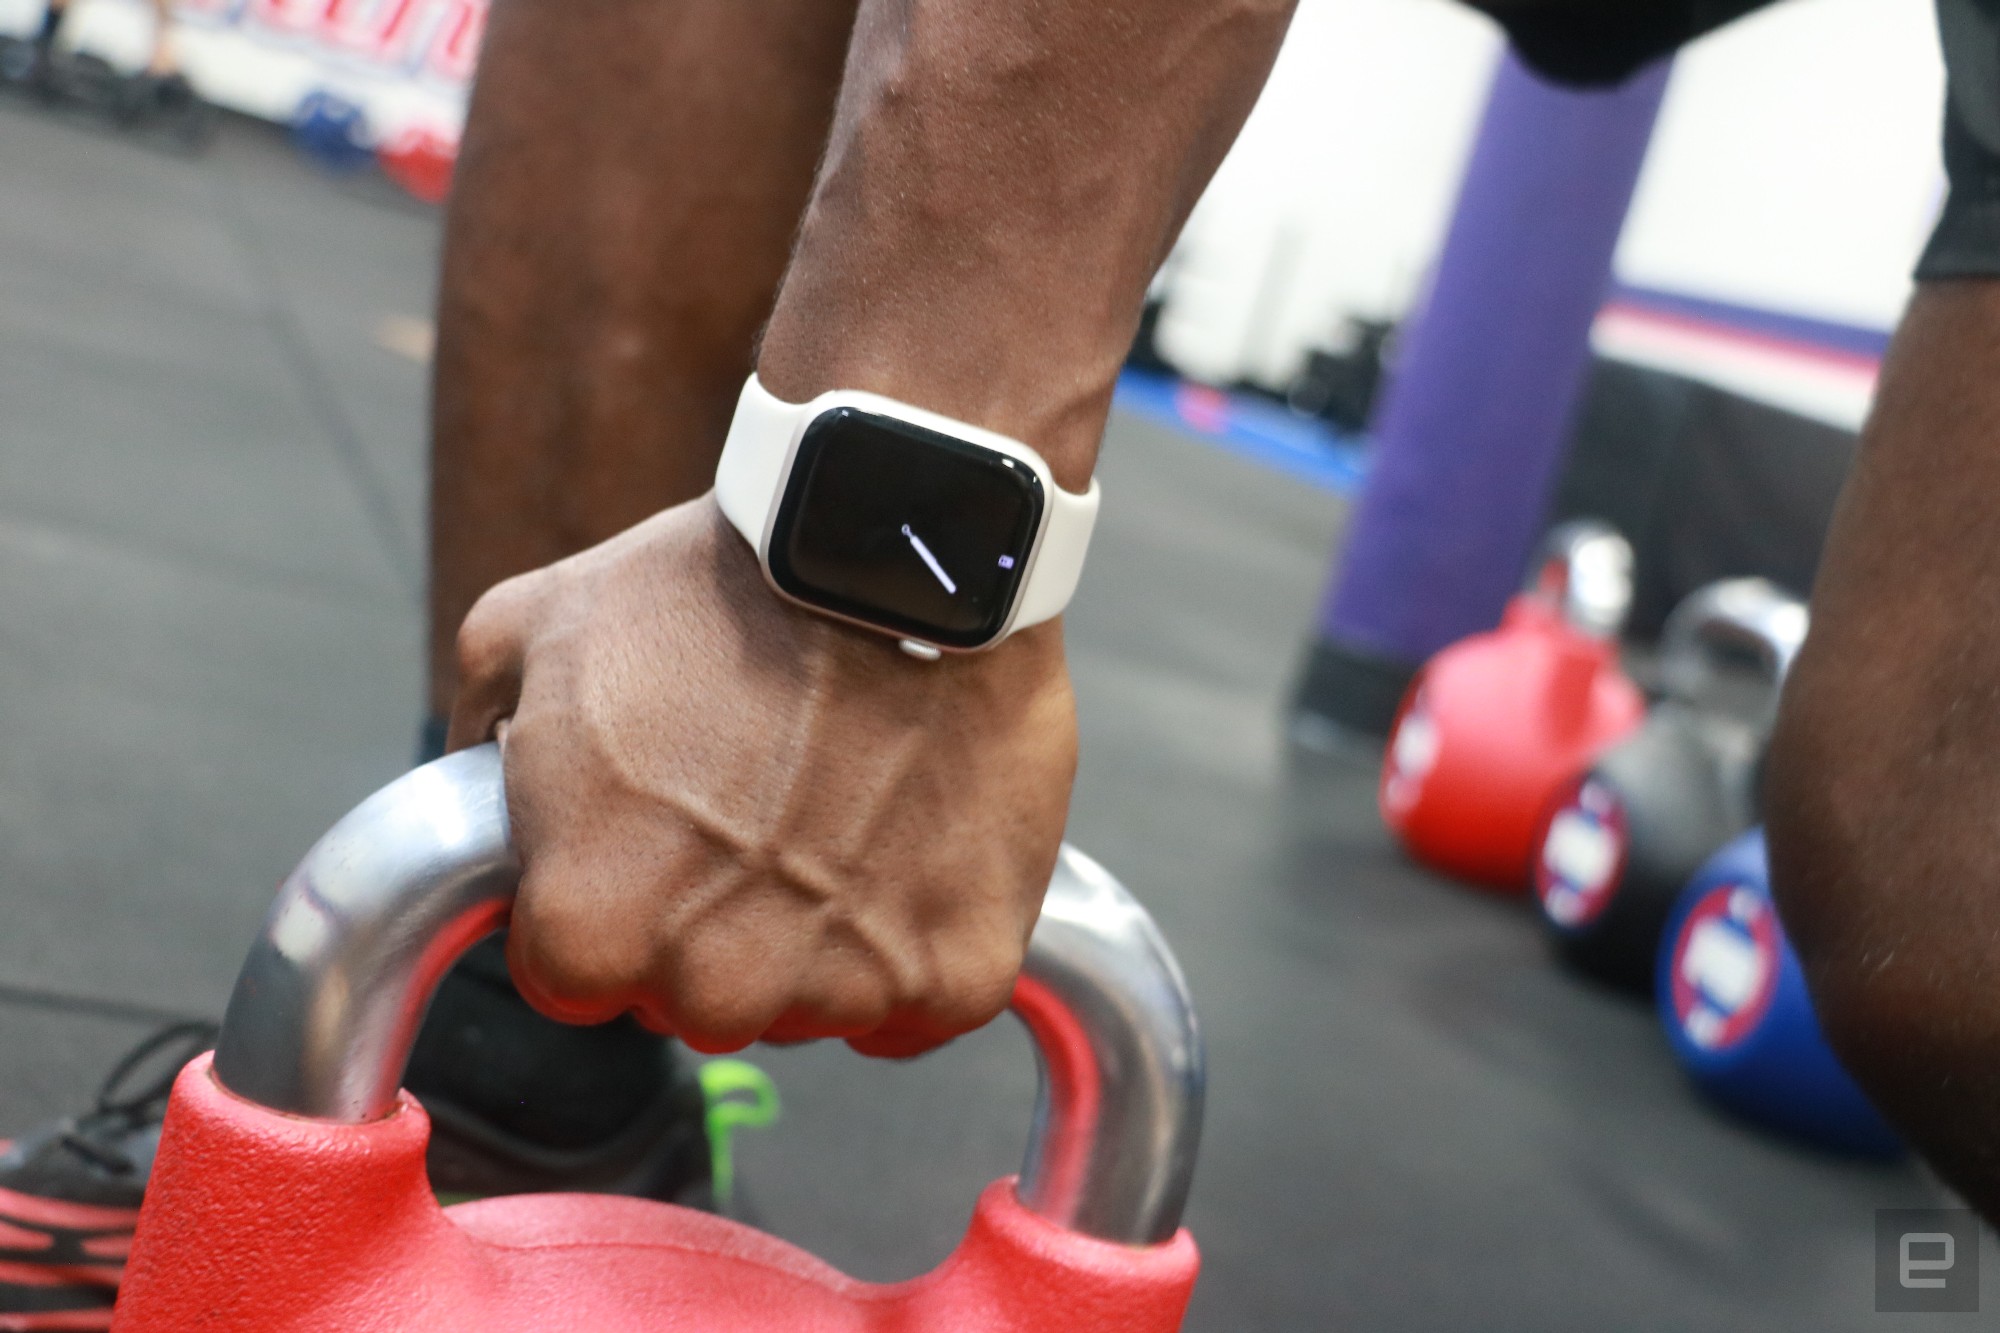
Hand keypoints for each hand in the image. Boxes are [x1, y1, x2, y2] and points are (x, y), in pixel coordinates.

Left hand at [447, 496, 1077, 1056]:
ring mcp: (847, 991)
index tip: (649, 838)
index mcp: (590, 928)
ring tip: (847, 809)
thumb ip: (486, 721)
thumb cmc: (722, 583)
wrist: (905, 544)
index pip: (574, 981)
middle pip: (697, 1005)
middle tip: (756, 812)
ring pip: (813, 1009)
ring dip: (820, 938)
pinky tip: (914, 846)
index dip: (605, 900)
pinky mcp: (960, 973)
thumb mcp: (540, 621)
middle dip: (712, 929)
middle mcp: (715, 987)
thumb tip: (478, 770)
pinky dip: (921, 943)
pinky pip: (922, 1008)